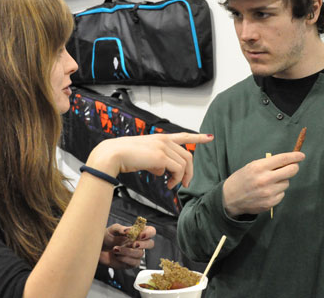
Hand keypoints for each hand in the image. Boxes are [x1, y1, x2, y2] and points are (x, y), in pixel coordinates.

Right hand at [87, 133, 213, 188]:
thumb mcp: (144, 157)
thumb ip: (156, 162)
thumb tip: (163, 172)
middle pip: (188, 155)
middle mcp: (164, 140)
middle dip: (190, 171)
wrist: (113, 155)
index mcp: (160, 138)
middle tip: (185, 184)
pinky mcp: (161, 156)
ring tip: (172, 186)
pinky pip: (178, 170)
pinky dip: (176, 180)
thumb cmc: (124, 157)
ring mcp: (163, 147)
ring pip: (184, 164)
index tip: (210, 137)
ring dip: (181, 178)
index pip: (184, 136)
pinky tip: (168, 186)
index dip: (198, 137)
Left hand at [99, 223, 155, 268]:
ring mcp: (135, 254)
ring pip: (140, 254)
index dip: (149, 233)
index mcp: (137, 232)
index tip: (140, 235)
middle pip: (151, 244)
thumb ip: (120, 229)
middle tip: (133, 243)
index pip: (151, 231)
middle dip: (144, 244)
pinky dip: (125, 258)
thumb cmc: (106, 237)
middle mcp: (139, 243)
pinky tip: (117, 255)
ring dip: (128, 251)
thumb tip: (129, 231)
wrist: (98, 249)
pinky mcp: (130, 263)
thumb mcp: (112, 229)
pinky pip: (134, 262)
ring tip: (115, 249)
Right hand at [222, 151, 304, 216]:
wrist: (230, 197)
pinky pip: (282, 194)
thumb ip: (269, 164)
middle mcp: (265, 179)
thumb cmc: (243, 179)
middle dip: (294, 167)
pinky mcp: (270, 203)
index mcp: (259, 167)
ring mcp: (268, 192)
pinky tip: (267, 191)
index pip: (283, 159)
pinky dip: (278, 192)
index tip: (301, 156)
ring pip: (286, 183)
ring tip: (270, 182)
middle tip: (293, 166)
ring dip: (282, 181)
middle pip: (291, 171)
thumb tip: (289, 161)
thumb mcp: (252, 166)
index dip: (295, 156)